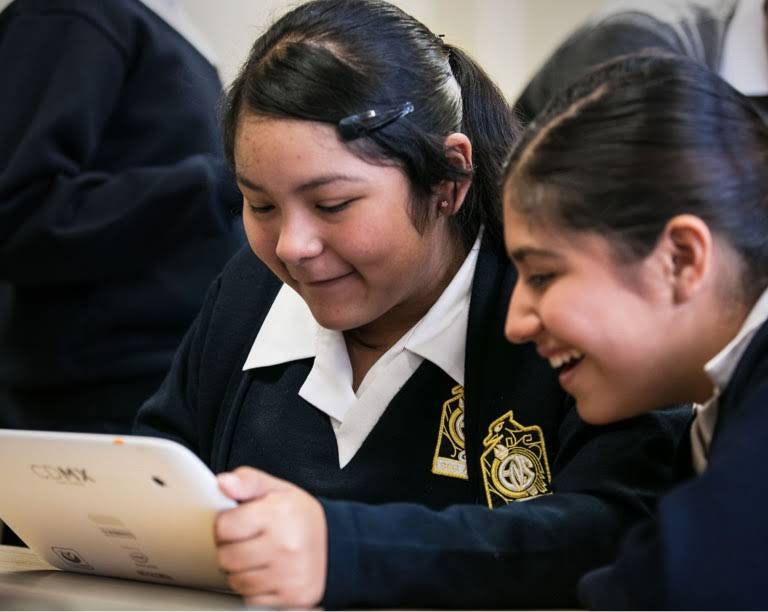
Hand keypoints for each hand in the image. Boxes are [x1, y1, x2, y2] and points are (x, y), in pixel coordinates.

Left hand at [215, 467, 326, 608]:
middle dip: (231, 548)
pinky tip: (269, 573)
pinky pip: (252, 599)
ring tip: (260, 556)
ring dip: (241, 571)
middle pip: (226, 557)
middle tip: (249, 540)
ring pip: (236, 581)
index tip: (239, 522)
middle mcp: (285, 546)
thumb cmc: (300, 516)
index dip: (226, 523)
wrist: (337, 544)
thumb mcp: (277, 489)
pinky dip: (255, 589)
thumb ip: (247, 481)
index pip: (223, 526)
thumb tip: (223, 483)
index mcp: (279, 514)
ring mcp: (289, 575)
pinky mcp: (292, 598)